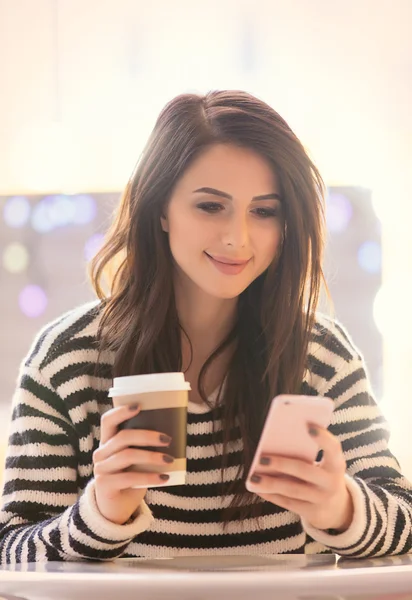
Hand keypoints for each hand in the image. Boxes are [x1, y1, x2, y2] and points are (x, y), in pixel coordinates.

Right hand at [93, 405, 172, 524]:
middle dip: (147, 436)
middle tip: (167, 439)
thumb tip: (172, 431)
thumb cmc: (131, 478)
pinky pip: (130, 478)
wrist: (117, 508)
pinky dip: (149, 477)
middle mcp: (101, 453)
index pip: (108, 420)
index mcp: (108, 442)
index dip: (121, 411)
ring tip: (169, 460)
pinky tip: (164, 478)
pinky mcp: (105, 485)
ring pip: (127, 456)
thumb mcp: (137, 459)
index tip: (139, 406)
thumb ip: (144, 447)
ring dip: (152, 456)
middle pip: (123, 437)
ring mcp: (101, 469)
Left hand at [247, 426, 353, 531]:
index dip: (323, 437)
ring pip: (292, 489)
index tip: (308, 426)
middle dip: (282, 464)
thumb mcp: (324, 464)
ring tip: (253, 476)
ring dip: (270, 483)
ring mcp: (322, 499)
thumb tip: (275, 441)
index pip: (333, 448)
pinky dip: (271, 495)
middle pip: (305, 470)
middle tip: (261, 458)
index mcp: (336, 464)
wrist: (337, 508)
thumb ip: (307, 453)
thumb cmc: (322, 475)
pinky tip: (256, 487)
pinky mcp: (312, 512)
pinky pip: (288, 503)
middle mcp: (331, 482)